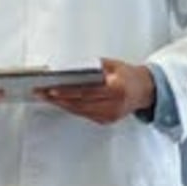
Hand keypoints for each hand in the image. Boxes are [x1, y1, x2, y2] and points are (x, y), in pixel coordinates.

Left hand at [37, 58, 155, 124]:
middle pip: (80, 104)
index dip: (67, 92)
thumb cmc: (128, 74)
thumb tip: (69, 71)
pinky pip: (85, 114)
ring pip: (80, 111)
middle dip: (58, 99)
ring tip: (45, 97)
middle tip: (41, 92)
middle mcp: (114, 105)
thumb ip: (93, 68)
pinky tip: (60, 102)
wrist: (145, 90)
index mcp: (117, 89)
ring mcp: (110, 115)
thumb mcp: (111, 65)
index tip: (50, 89)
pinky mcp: (107, 120)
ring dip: (62, 104)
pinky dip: (72, 107)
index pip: (86, 92)